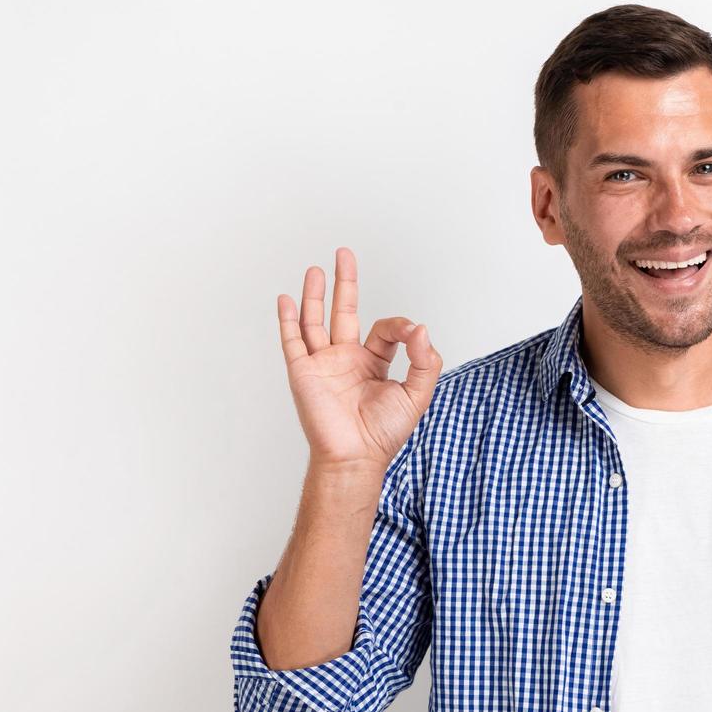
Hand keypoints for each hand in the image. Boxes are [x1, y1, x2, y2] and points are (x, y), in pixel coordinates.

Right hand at [277, 247, 441, 472]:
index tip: (414, 336)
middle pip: (344, 311)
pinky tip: (286, 299)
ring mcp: (323, 364)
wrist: (355, 457)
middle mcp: (347, 360)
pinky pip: (293, 341)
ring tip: (315, 269)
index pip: (385, 330)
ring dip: (314, 294)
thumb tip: (422, 329)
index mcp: (374, 364)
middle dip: (345, 282)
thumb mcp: (417, 395)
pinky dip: (288, 320)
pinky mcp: (304, 372)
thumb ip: (424, 361)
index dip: (402, 327)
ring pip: (316, 320)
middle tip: (344, 255)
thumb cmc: (384, 433)